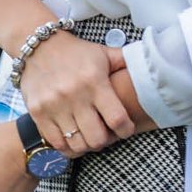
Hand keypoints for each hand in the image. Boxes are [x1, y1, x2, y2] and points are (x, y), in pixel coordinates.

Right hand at [19, 31, 133, 156]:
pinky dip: (67, 146)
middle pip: (97, 139)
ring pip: (77, 144)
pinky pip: (56, 143)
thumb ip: (126, 61)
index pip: (118, 119)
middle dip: (106, 141)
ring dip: (86, 145)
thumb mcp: (104, 53)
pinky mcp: (38, 112)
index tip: (126, 129)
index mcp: (95, 81)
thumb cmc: (76, 52)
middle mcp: (74, 95)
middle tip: (106, 134)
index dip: (126, 130)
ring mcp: (54, 105)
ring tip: (88, 136)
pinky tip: (72, 137)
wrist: (37, 45)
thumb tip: (153, 63)